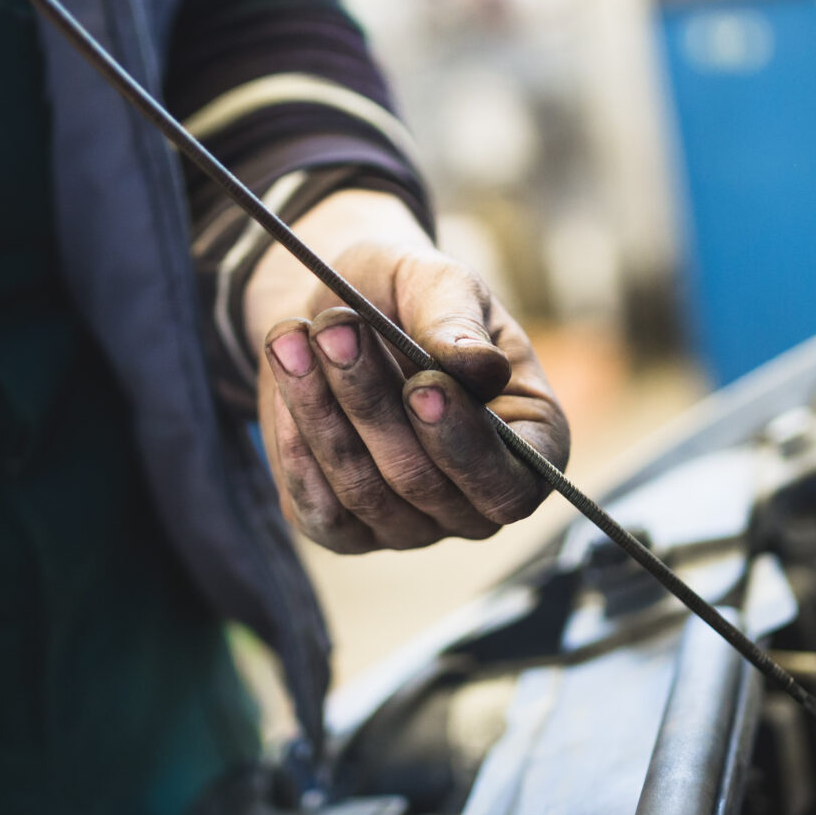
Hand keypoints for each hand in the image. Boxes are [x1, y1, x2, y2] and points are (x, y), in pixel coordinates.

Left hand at [245, 190, 570, 552]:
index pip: (511, 486)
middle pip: (424, 484)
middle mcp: (474, 502)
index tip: (424, 385)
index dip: (467, 445)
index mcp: (529, 444)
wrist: (338, 315)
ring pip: (366, 493)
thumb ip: (458, 322)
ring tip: (295, 335)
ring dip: (323, 412)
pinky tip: (286, 382)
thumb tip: (479, 367)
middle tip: (336, 329)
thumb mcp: (439, 284)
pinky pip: (320, 510)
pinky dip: (295, 444)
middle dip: (372, 403)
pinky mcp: (346, 531)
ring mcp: (411, 527)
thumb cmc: (408, 296)